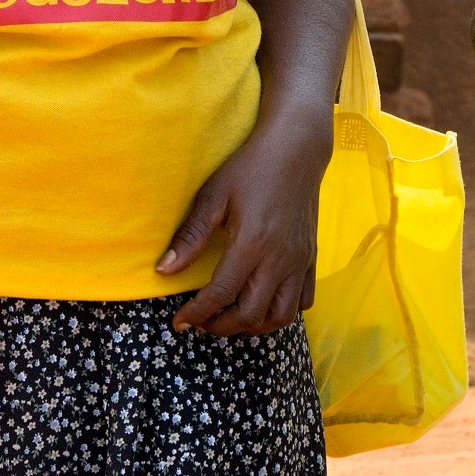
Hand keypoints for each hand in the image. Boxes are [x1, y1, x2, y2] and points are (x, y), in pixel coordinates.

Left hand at [156, 103, 328, 334]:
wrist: (296, 149)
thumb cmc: (251, 167)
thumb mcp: (214, 195)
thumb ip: (190, 236)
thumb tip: (163, 270)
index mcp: (252, 245)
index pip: (221, 295)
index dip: (197, 313)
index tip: (180, 321)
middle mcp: (280, 260)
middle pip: (251, 314)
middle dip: (221, 326)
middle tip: (201, 320)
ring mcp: (300, 261)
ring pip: (281, 317)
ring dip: (254, 325)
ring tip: (231, 315)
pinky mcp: (311, 258)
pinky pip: (303, 300)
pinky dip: (282, 311)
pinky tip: (263, 300)